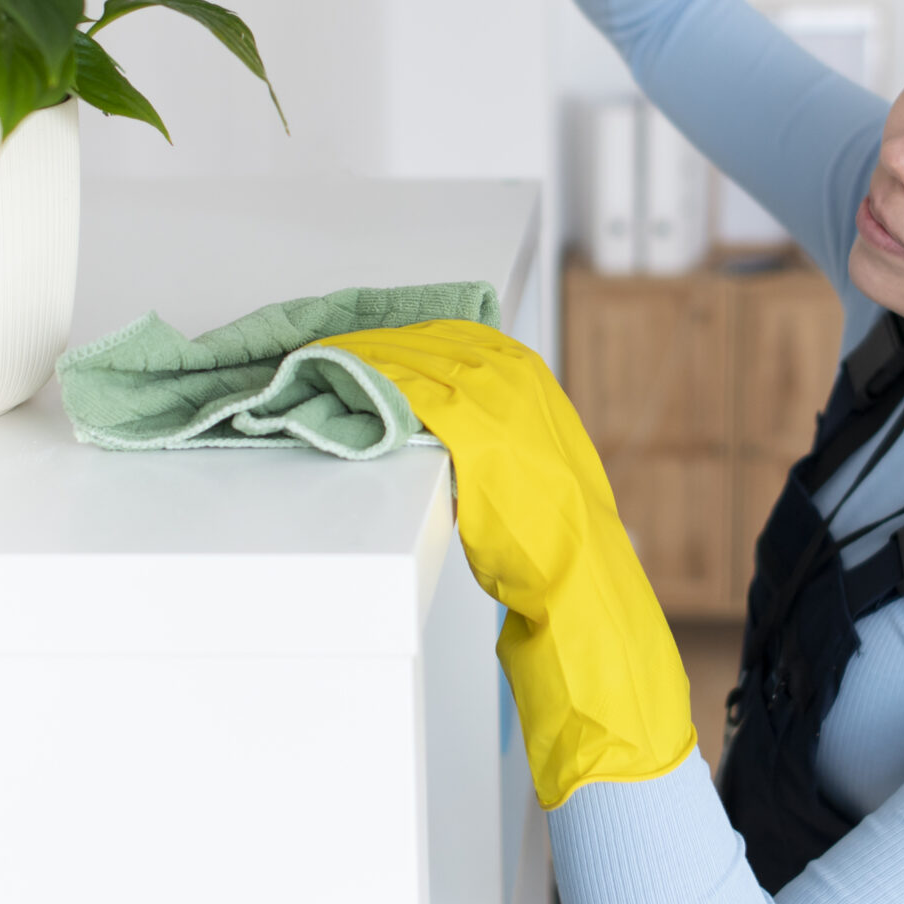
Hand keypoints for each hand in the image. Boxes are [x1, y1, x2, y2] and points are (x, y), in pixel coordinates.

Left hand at [318, 320, 694, 807]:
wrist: (579, 568)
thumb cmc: (555, 528)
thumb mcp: (535, 454)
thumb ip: (499, 425)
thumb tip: (450, 422)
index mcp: (531, 375)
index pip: (452, 335)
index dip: (403, 340)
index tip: (367, 347)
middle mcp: (514, 375)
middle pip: (425, 343)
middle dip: (374, 347)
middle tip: (329, 353)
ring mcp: (494, 398)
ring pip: (410, 362)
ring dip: (363, 362)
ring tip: (324, 368)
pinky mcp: (472, 428)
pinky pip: (407, 393)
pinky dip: (374, 387)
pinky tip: (345, 391)